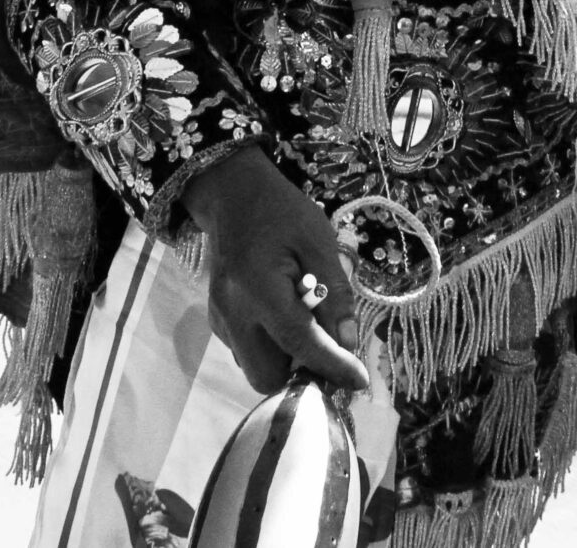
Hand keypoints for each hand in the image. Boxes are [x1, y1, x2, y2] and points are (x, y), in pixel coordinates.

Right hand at [179, 147, 368, 393]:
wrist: (233, 195)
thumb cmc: (281, 211)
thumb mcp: (318, 240)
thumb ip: (335, 292)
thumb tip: (347, 343)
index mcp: (258, 288)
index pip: (297, 343)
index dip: (331, 366)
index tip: (359, 382)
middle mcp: (232, 312)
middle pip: (268, 376)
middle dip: (301, 374)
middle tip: (332, 353)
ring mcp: (220, 318)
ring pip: (256, 369)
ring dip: (287, 363)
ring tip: (310, 327)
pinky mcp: (217, 320)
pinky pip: (248, 353)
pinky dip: (272, 349)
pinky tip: (286, 318)